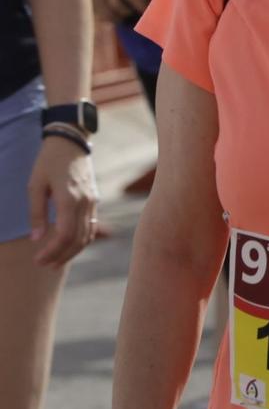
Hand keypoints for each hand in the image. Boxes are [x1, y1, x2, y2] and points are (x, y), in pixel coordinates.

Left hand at [28, 135, 96, 266]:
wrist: (70, 143)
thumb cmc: (48, 162)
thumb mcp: (35, 185)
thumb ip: (37, 213)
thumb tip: (36, 239)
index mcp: (69, 198)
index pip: (66, 234)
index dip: (53, 251)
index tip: (38, 260)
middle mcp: (85, 202)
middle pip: (78, 239)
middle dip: (61, 256)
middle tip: (44, 265)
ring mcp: (92, 201)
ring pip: (87, 235)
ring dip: (72, 252)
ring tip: (54, 262)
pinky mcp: (94, 201)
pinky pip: (90, 226)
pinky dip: (80, 240)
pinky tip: (67, 247)